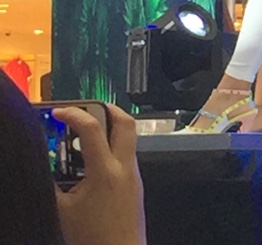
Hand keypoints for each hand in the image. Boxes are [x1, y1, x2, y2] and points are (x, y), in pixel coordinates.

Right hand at [53, 105, 145, 244]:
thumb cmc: (96, 240)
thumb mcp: (64, 209)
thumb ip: (54, 183)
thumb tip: (48, 165)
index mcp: (105, 172)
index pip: (92, 129)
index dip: (73, 114)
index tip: (61, 112)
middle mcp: (124, 168)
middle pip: (125, 121)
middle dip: (106, 108)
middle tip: (88, 108)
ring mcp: (133, 175)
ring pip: (129, 137)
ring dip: (110, 129)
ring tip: (88, 135)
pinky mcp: (136, 184)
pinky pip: (127, 155)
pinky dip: (112, 149)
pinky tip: (94, 162)